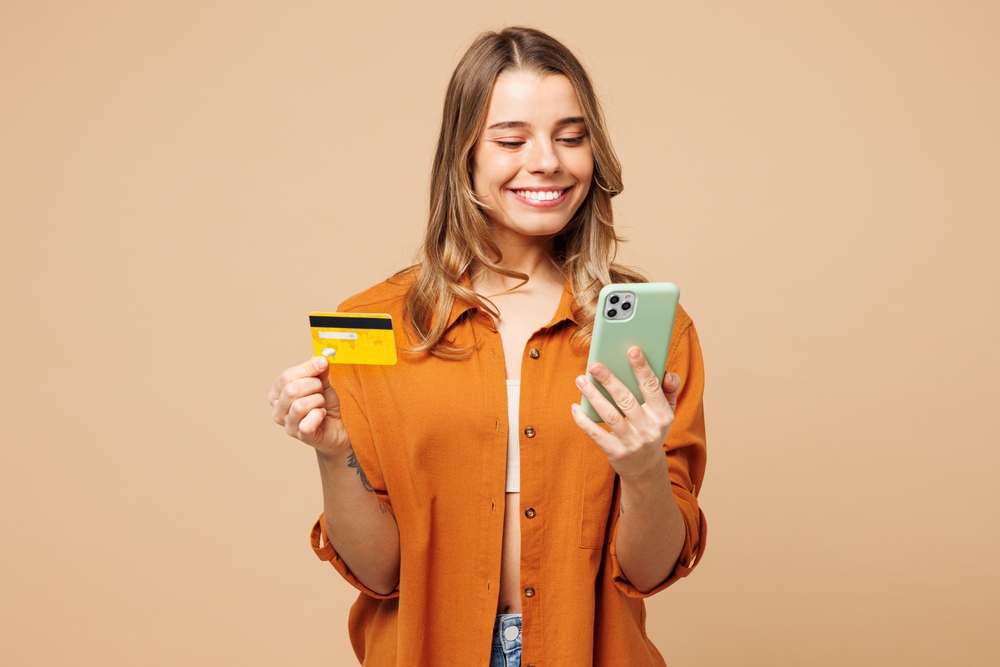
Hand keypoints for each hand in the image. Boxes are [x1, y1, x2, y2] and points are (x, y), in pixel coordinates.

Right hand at [268, 356, 351, 455]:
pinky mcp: (301, 436)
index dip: (306, 368)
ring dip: (318, 401)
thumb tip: (319, 359)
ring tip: (321, 404)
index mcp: (277, 394)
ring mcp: (287, 425)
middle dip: (313, 386)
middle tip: (321, 391)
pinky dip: (319, 415)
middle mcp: (277, 410)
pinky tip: (321, 415)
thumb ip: (318, 371)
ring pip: (299, 406)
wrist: (335, 429)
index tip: (323, 364)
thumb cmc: (323, 406)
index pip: (286, 377)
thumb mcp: (322, 384)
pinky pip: (307, 423)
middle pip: (291, 390)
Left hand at [571, 346, 680, 482]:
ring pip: (610, 415)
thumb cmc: (652, 429)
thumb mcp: (666, 412)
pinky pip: (596, 434)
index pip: (652, 387)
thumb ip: (669, 390)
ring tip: (581, 380)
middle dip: (610, 380)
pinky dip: (583, 420)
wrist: (646, 468)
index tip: (632, 350)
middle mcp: (649, 428)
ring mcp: (632, 442)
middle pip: (626, 399)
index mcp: (663, 414)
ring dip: (593, 396)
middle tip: (595, 365)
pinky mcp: (616, 452)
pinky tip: (575, 407)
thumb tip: (667, 373)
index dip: (642, 368)